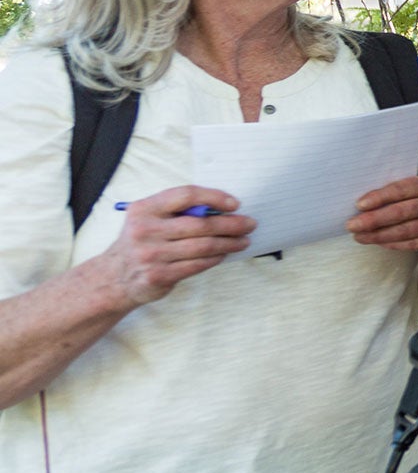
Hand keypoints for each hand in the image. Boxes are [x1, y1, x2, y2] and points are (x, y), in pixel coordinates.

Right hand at [104, 186, 254, 306]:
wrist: (114, 277)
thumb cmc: (141, 242)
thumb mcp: (149, 219)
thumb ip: (177, 211)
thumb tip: (221, 209)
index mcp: (144, 209)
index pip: (185, 195)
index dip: (214, 197)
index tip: (235, 204)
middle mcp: (145, 230)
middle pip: (200, 224)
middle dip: (231, 224)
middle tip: (250, 224)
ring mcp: (151, 255)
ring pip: (203, 246)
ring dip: (229, 243)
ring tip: (244, 240)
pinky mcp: (158, 275)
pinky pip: (197, 265)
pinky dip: (216, 258)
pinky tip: (224, 254)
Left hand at [348, 174, 417, 259]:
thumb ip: (405, 194)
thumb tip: (366, 204)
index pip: (403, 188)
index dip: (380, 196)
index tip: (359, 205)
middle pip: (403, 211)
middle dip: (374, 219)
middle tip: (352, 225)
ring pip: (406, 229)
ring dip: (379, 235)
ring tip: (360, 236)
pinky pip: (413, 243)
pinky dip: (394, 244)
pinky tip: (379, 243)